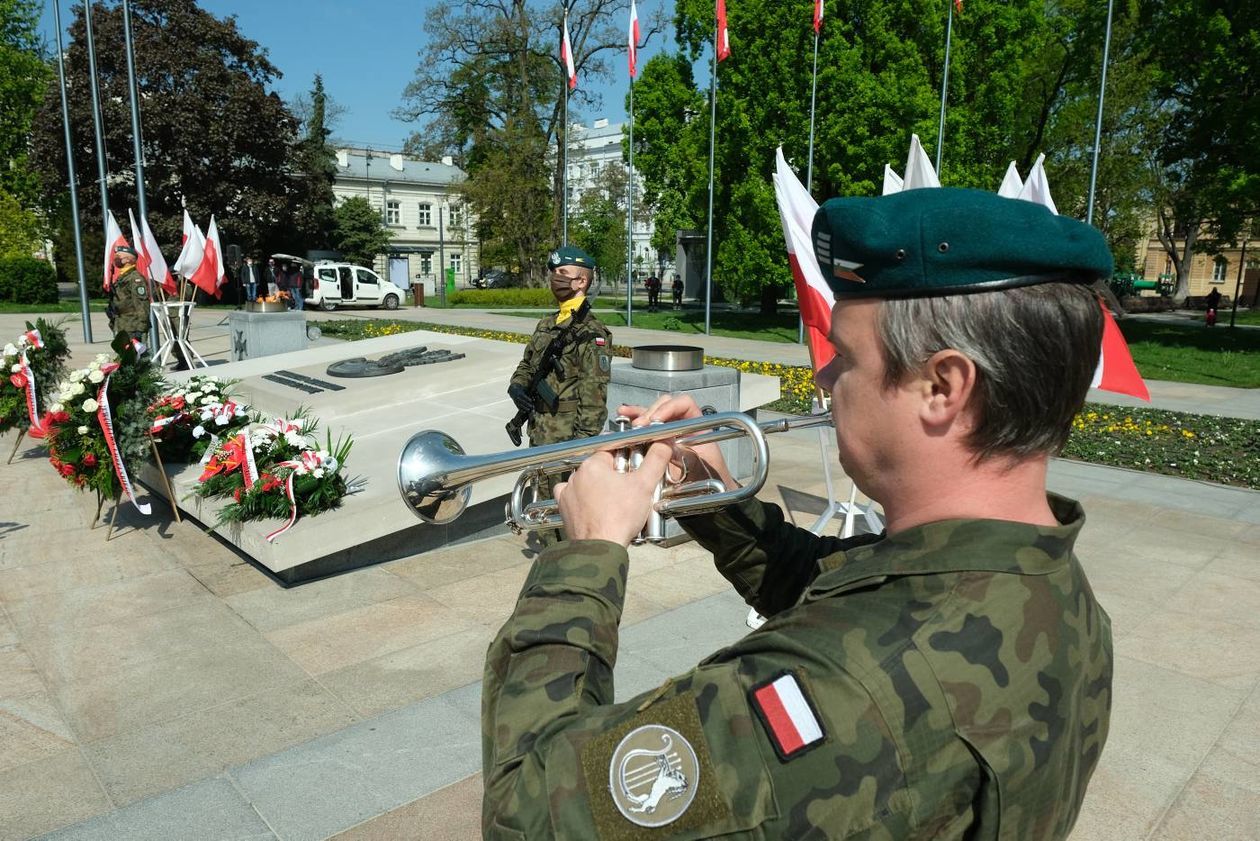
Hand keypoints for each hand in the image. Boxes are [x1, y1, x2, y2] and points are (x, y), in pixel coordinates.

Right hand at [507, 383, 534, 413]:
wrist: (513, 391)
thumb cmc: (522, 390)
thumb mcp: (525, 389)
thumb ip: (529, 392)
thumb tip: (535, 394)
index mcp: (520, 393)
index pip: (524, 396)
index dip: (527, 398)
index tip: (531, 400)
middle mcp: (517, 397)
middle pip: (522, 401)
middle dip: (527, 404)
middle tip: (532, 406)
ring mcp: (516, 401)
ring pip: (520, 405)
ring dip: (524, 408)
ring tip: (529, 410)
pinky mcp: (516, 404)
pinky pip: (518, 407)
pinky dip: (521, 410)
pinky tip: (525, 412)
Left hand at [554, 442, 672, 544]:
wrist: (601, 547)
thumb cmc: (620, 517)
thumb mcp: (645, 485)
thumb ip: (656, 460)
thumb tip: (663, 444)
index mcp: (592, 465)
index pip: (612, 452)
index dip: (627, 460)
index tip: (635, 471)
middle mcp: (576, 476)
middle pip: (600, 469)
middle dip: (615, 476)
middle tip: (629, 491)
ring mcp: (568, 493)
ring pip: (587, 483)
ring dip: (599, 488)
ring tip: (615, 503)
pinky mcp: (565, 509)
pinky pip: (574, 498)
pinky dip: (584, 501)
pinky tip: (596, 508)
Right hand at [618, 394, 736, 490]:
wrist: (709, 491)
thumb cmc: (709, 479)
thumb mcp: (698, 466)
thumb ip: (683, 454)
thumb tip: (665, 444)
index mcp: (697, 426)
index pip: (684, 404)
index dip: (670, 407)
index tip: (657, 420)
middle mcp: (684, 424)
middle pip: (666, 406)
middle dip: (651, 413)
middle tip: (641, 426)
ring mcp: (670, 431)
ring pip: (654, 414)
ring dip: (641, 414)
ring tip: (633, 423)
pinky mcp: (659, 440)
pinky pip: (647, 426)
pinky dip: (636, 418)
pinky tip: (625, 414)